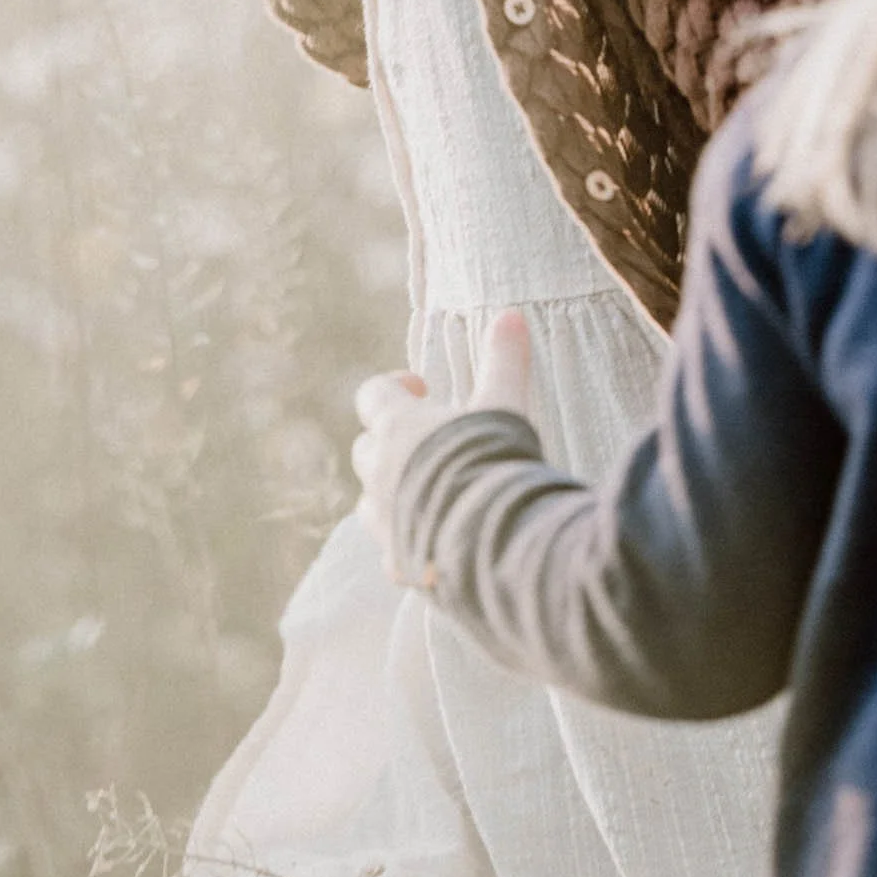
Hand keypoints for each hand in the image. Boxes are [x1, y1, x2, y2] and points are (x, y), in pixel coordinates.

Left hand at [351, 312, 535, 572]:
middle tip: (433, 443)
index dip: (394, 387)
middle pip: (366, 449)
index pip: (373, 395)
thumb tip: (510, 314)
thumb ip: (504, 359)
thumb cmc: (494, 461)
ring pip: (370, 501)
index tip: (424, 388)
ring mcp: (385, 521)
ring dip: (393, 493)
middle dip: (390, 443)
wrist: (495, 541)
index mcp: (398, 427)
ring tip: (433, 493)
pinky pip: (392, 553)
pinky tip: (435, 547)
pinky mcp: (400, 562)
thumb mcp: (504, 403)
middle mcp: (380, 473)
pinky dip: (407, 545)